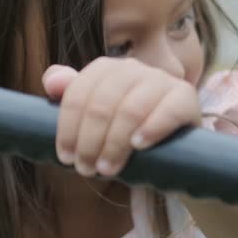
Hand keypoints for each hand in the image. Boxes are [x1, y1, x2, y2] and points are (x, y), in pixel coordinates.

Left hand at [42, 58, 199, 178]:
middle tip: (86, 169)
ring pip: (130, 109)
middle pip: (101, 104)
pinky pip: (168, 109)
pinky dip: (151, 128)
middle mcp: (133, 68)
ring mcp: (161, 80)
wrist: (173, 149)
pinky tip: (139, 146)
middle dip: (89, 141)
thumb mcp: (96, 120)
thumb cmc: (125, 134)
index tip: (65, 157)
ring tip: (107, 169)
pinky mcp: (186, 96)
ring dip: (114, 144)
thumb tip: (51, 81)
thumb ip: (72, 98)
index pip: (78, 94)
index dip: (68, 128)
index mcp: (105, 70)